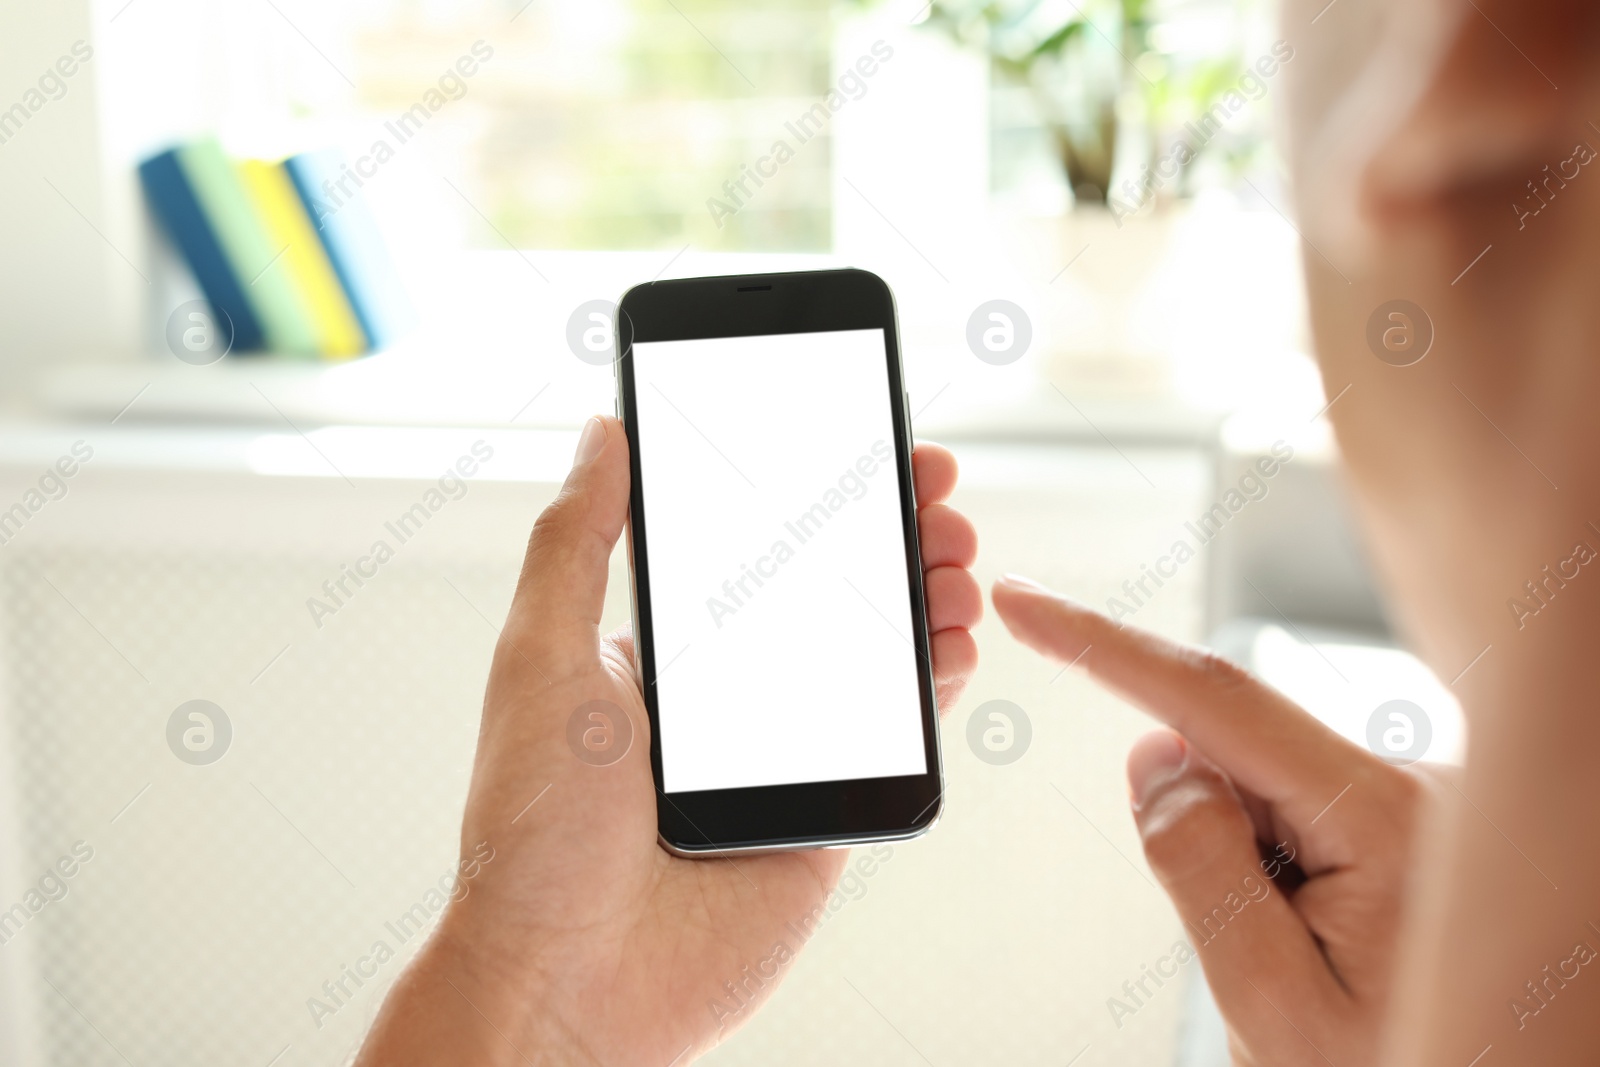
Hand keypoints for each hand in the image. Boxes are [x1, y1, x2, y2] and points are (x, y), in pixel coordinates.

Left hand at [356, 416, 980, 1065]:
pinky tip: (952, 640)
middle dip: (890, 530)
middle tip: (933, 491)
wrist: (566, 979)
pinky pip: (893, 735)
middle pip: (832, 589)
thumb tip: (600, 433)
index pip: (755, 545)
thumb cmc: (534, 828)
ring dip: (925, 594)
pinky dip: (933, 681)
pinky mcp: (825, 810)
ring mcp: (784, 751)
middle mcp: (731, 694)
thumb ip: (577, 542)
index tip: (866, 440)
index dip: (816, 491)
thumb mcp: (542, 658)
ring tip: (952, 558)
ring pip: (876, 653)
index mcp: (665, 650)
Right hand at [993, 575, 1425, 1066]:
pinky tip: (1313, 932)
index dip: (1105, 643)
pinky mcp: (1406, 816)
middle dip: (1205, 826)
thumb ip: (1201, 870)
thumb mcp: (1271, 1001)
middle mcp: (1418, 789)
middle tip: (1240, 933)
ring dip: (1244, 859)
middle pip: (1238, 749)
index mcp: (1389, 820)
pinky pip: (1294, 808)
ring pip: (1261, 784)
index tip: (1028, 606)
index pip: (1216, 699)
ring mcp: (1416, 799)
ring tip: (1298, 955)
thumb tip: (1154, 755)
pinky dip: (1270, 863)